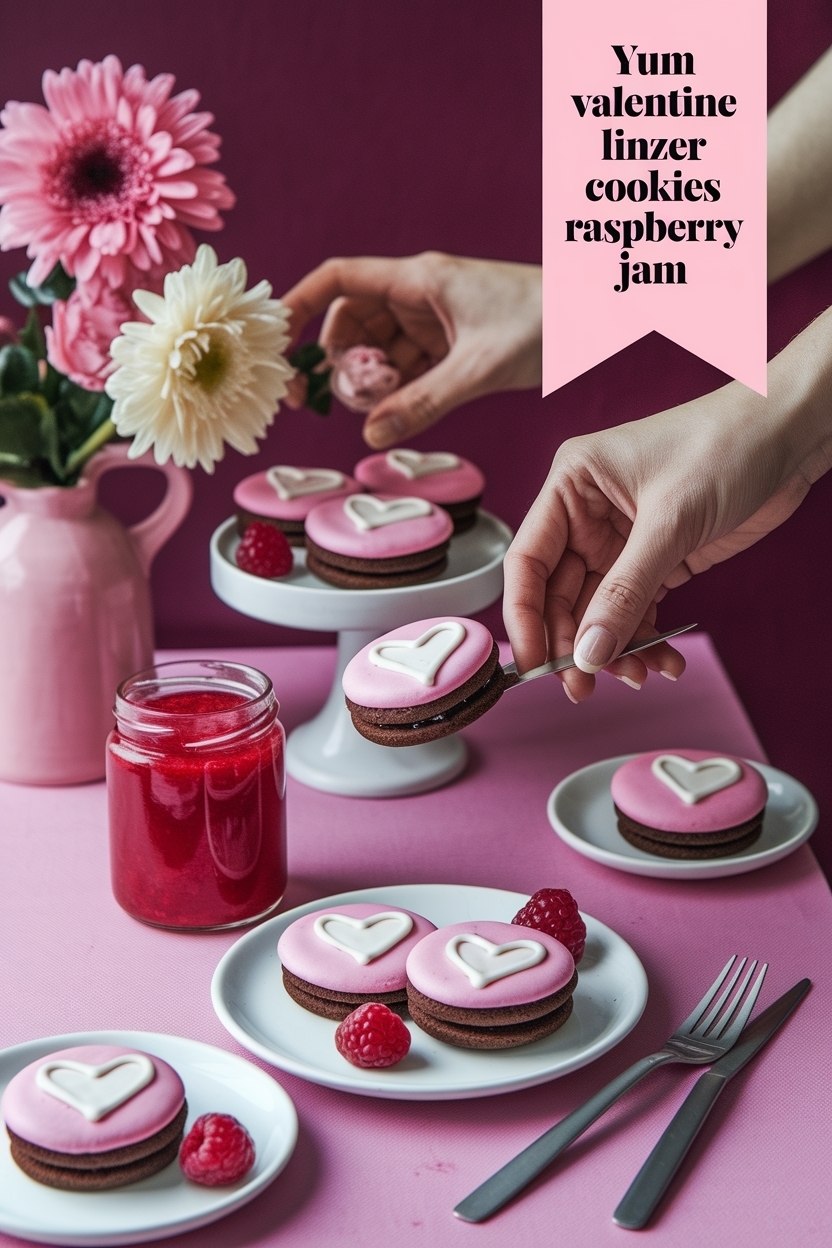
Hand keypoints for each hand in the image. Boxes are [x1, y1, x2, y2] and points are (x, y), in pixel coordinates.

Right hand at [280, 252, 540, 446]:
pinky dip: (398, 390)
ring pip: (377, 350)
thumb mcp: (477, 369)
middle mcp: (418, 294)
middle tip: (337, 403)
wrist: (597, 317)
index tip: (276, 342)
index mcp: (418, 279)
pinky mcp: (451, 343)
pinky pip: (407, 366)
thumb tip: (371, 434)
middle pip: (351, 323)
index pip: (337, 280)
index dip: (299, 306)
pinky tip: (398, 412)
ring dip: (369, 382)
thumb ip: (422, 403)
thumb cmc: (544, 322)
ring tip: (375, 411)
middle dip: (339, 363)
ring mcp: (434, 319)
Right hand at [503, 309, 831, 700]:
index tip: (534, 664)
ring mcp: (621, 538)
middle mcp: (587, 513)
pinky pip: (636, 608)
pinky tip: (663, 661)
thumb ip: (625, 592)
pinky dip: (646, 638)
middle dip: (573, 643)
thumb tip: (588, 653)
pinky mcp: (656, 556)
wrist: (789, 435)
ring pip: (599, 609)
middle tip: (584, 687)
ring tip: (639, 674)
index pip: (528, 560)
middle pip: (560, 594)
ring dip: (615, 647)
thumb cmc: (725, 445)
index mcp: (571, 485)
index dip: (525, 616)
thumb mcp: (669, 522)